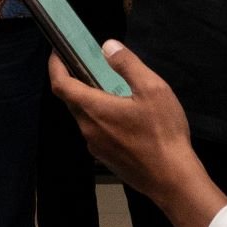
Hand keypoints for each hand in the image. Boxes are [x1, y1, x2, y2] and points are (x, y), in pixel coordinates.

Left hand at [47, 41, 226, 226]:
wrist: (172, 179)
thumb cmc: (162, 132)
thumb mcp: (152, 89)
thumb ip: (127, 65)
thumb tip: (107, 46)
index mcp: (94, 109)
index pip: (61, 85)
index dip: (55, 66)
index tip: (57, 52)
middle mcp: (88, 129)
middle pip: (71, 100)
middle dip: (73, 80)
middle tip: (87, 64)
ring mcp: (96, 147)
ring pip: (84, 117)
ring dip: (89, 100)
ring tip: (110, 88)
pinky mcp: (106, 159)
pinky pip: (96, 132)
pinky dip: (100, 117)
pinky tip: (122, 117)